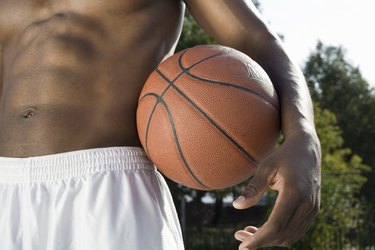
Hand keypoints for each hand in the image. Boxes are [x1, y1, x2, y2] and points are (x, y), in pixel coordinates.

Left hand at [232, 130, 320, 248]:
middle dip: (260, 241)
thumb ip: (252, 188)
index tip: (242, 246)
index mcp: (295, 192)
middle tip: (239, 236)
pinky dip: (279, 234)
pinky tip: (263, 229)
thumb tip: (236, 206)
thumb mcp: (265, 167)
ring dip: (269, 240)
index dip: (258, 239)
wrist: (307, 149)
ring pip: (290, 236)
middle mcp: (308, 204)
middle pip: (282, 235)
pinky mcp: (313, 210)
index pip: (276, 225)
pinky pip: (296, 230)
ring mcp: (313, 208)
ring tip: (247, 232)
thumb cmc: (283, 156)